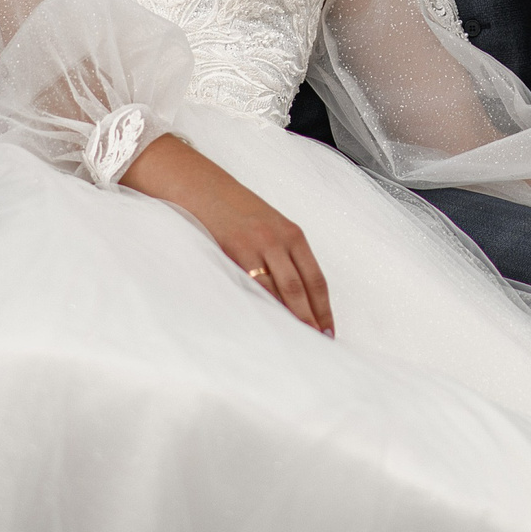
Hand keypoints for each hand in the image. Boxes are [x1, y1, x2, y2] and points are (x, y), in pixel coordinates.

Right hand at [120, 136, 334, 335]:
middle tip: (317, 345)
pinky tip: (266, 324)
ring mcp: (257, 244)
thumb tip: (293, 298)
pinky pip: (252, 284)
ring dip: (290, 318)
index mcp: (293, 234)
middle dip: (311, 319)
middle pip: (302, 288)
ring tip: (296, 342)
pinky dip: (263, 306)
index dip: (324, 308)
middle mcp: (280, 238)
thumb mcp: (266, 227)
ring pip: (281, 289)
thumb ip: (282, 256)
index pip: (316, 278)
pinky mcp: (234, 249)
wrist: (201, 186)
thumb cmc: (234, 211)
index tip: (329, 332)